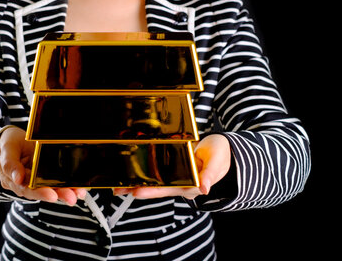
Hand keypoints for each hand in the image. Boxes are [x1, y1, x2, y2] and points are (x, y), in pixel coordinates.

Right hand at [0, 126, 86, 204]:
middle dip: (57, 194)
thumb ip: (9, 163)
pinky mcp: (45, 173)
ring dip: (66, 191)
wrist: (11, 139)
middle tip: (71, 197)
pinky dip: (68, 184)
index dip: (39, 192)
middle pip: (42, 191)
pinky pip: (57, 180)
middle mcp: (26, 182)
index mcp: (13, 179)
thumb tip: (17, 179)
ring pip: (51, 187)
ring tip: (78, 194)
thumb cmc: (7, 143)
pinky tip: (79, 187)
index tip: (51, 195)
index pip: (26, 189)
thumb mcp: (5, 148)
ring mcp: (36, 178)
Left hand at [113, 134, 230, 199]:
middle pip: (157, 190)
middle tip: (119, 190)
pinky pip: (157, 177)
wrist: (223, 151)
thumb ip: (210, 175)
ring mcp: (177, 180)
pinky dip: (143, 176)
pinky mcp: (173, 173)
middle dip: (138, 189)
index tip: (138, 191)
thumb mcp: (217, 162)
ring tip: (118, 187)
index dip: (153, 191)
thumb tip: (204, 188)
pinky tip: (129, 177)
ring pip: (155, 184)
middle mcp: (183, 186)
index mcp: (192, 186)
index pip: (170, 190)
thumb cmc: (220, 155)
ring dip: (136, 184)